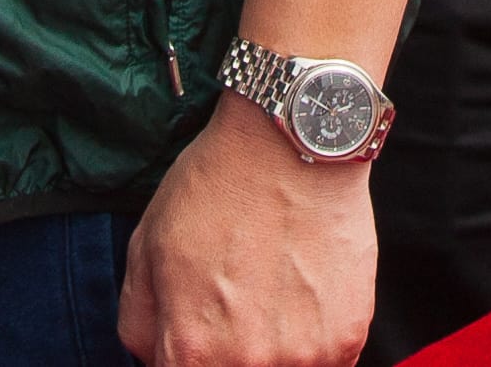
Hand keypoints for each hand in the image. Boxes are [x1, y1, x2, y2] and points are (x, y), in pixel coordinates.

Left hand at [117, 94, 374, 366]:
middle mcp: (248, 364)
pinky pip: (325, 364)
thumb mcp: (145, 251)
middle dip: (227, 352)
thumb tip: (157, 358)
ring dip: (273, 352)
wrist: (290, 144)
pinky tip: (302, 296)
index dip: (187, 357)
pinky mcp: (348, 337)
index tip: (195, 337)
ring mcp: (304, 356)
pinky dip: (312, 342)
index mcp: (191, 352)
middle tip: (235, 308)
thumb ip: (141, 326)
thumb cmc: (216, 187)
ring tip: (269, 298)